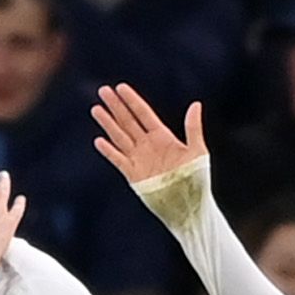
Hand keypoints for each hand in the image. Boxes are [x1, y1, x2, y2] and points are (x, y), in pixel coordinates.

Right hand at [91, 83, 207, 186]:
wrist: (188, 206)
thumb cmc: (196, 180)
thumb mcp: (197, 151)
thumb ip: (193, 128)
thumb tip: (196, 104)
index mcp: (162, 137)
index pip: (143, 113)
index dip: (132, 100)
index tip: (120, 87)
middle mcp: (147, 145)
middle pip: (128, 121)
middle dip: (115, 106)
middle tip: (103, 90)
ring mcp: (138, 159)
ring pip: (119, 136)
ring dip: (108, 123)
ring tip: (96, 109)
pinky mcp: (133, 175)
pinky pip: (118, 160)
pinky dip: (109, 151)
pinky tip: (99, 140)